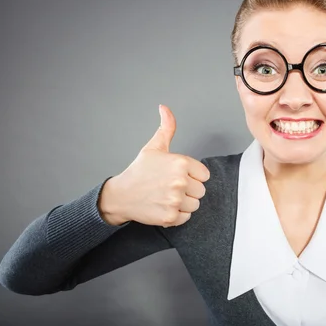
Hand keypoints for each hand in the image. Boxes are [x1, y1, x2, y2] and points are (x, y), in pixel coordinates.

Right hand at [99, 104, 209, 226]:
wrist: (120, 195)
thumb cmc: (139, 171)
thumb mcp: (154, 147)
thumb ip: (166, 128)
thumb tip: (165, 108)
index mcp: (180, 163)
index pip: (204, 174)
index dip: (193, 175)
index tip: (179, 176)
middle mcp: (179, 182)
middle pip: (201, 190)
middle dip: (189, 190)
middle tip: (171, 186)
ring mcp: (175, 200)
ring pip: (195, 204)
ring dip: (184, 203)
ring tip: (167, 196)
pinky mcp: (170, 216)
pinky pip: (186, 217)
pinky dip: (177, 214)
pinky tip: (164, 205)